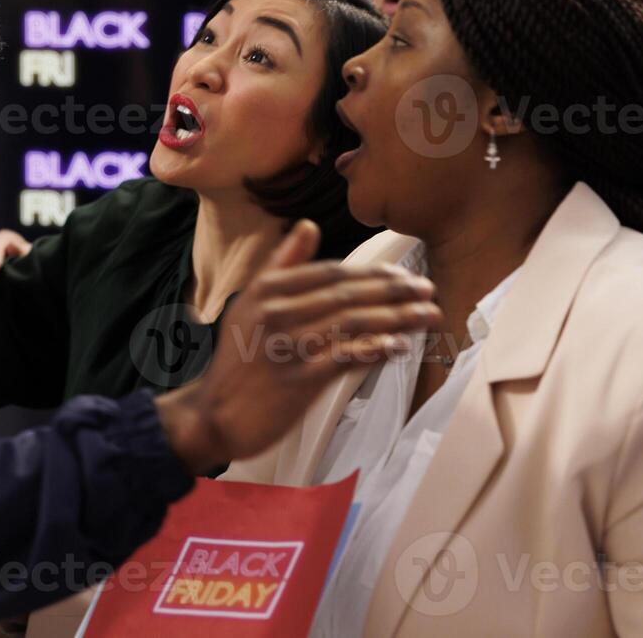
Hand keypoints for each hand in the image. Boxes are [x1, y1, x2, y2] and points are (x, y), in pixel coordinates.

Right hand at [155, 220, 439, 473]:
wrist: (214, 415)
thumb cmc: (239, 361)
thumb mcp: (251, 304)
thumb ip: (282, 266)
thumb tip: (308, 226)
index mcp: (267, 289)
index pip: (332, 273)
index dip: (373, 273)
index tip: (405, 276)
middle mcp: (276, 312)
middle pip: (347, 295)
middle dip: (394, 291)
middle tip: (429, 291)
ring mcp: (286, 347)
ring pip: (351, 323)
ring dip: (396, 318)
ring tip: (427, 316)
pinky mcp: (297, 381)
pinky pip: (344, 359)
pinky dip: (374, 350)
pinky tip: (399, 347)